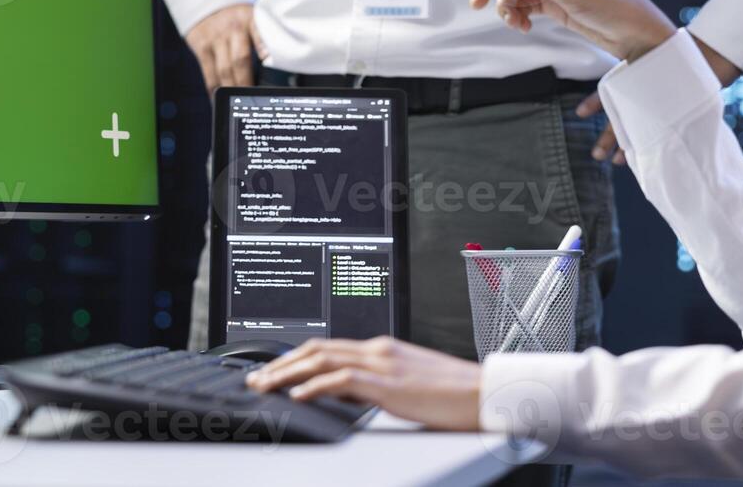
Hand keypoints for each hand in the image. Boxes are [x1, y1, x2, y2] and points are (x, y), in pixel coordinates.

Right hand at [185, 3, 265, 94]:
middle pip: (240, 59)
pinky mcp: (202, 48)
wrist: (208, 2)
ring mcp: (216, 39)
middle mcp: (233, 28)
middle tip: (254, 97)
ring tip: (238, 102)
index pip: (258, 31)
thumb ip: (264, 37)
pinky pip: (209, 73)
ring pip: (224, 69)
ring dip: (232, 89)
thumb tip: (275, 64)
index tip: (267, 59)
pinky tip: (220, 99)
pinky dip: (215, 89)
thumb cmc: (238, 17)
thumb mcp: (253, 17)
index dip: (263, 45)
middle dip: (247, 82)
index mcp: (250, 19)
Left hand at [246, 337, 482, 430]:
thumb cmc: (453, 394)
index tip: (273, 371)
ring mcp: (383, 364)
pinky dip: (316, 385)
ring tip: (266, 386)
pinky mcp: (390, 384)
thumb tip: (347, 395)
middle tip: (257, 377)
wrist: (485, 392)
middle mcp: (378, 350)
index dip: (296, 357)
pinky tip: (298, 394)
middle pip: (317, 348)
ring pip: (322, 359)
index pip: (328, 347)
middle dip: (282, 362)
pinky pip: (343, 380)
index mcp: (382, 349)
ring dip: (288, 372)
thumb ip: (377, 385)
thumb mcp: (407, 385)